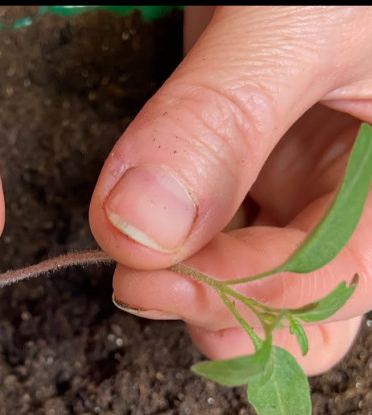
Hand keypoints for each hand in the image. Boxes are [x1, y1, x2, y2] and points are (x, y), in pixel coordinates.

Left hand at [89, 6, 371, 375]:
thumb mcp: (290, 23)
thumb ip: (219, 122)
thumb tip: (138, 226)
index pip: (328, 281)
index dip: (234, 291)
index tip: (148, 271)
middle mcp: (350, 201)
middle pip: (297, 307)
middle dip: (217, 312)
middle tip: (141, 285)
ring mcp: (300, 191)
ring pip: (259, 287)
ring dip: (198, 296)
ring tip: (143, 275)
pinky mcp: (255, 175)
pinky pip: (226, 243)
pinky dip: (185, 257)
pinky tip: (152, 246)